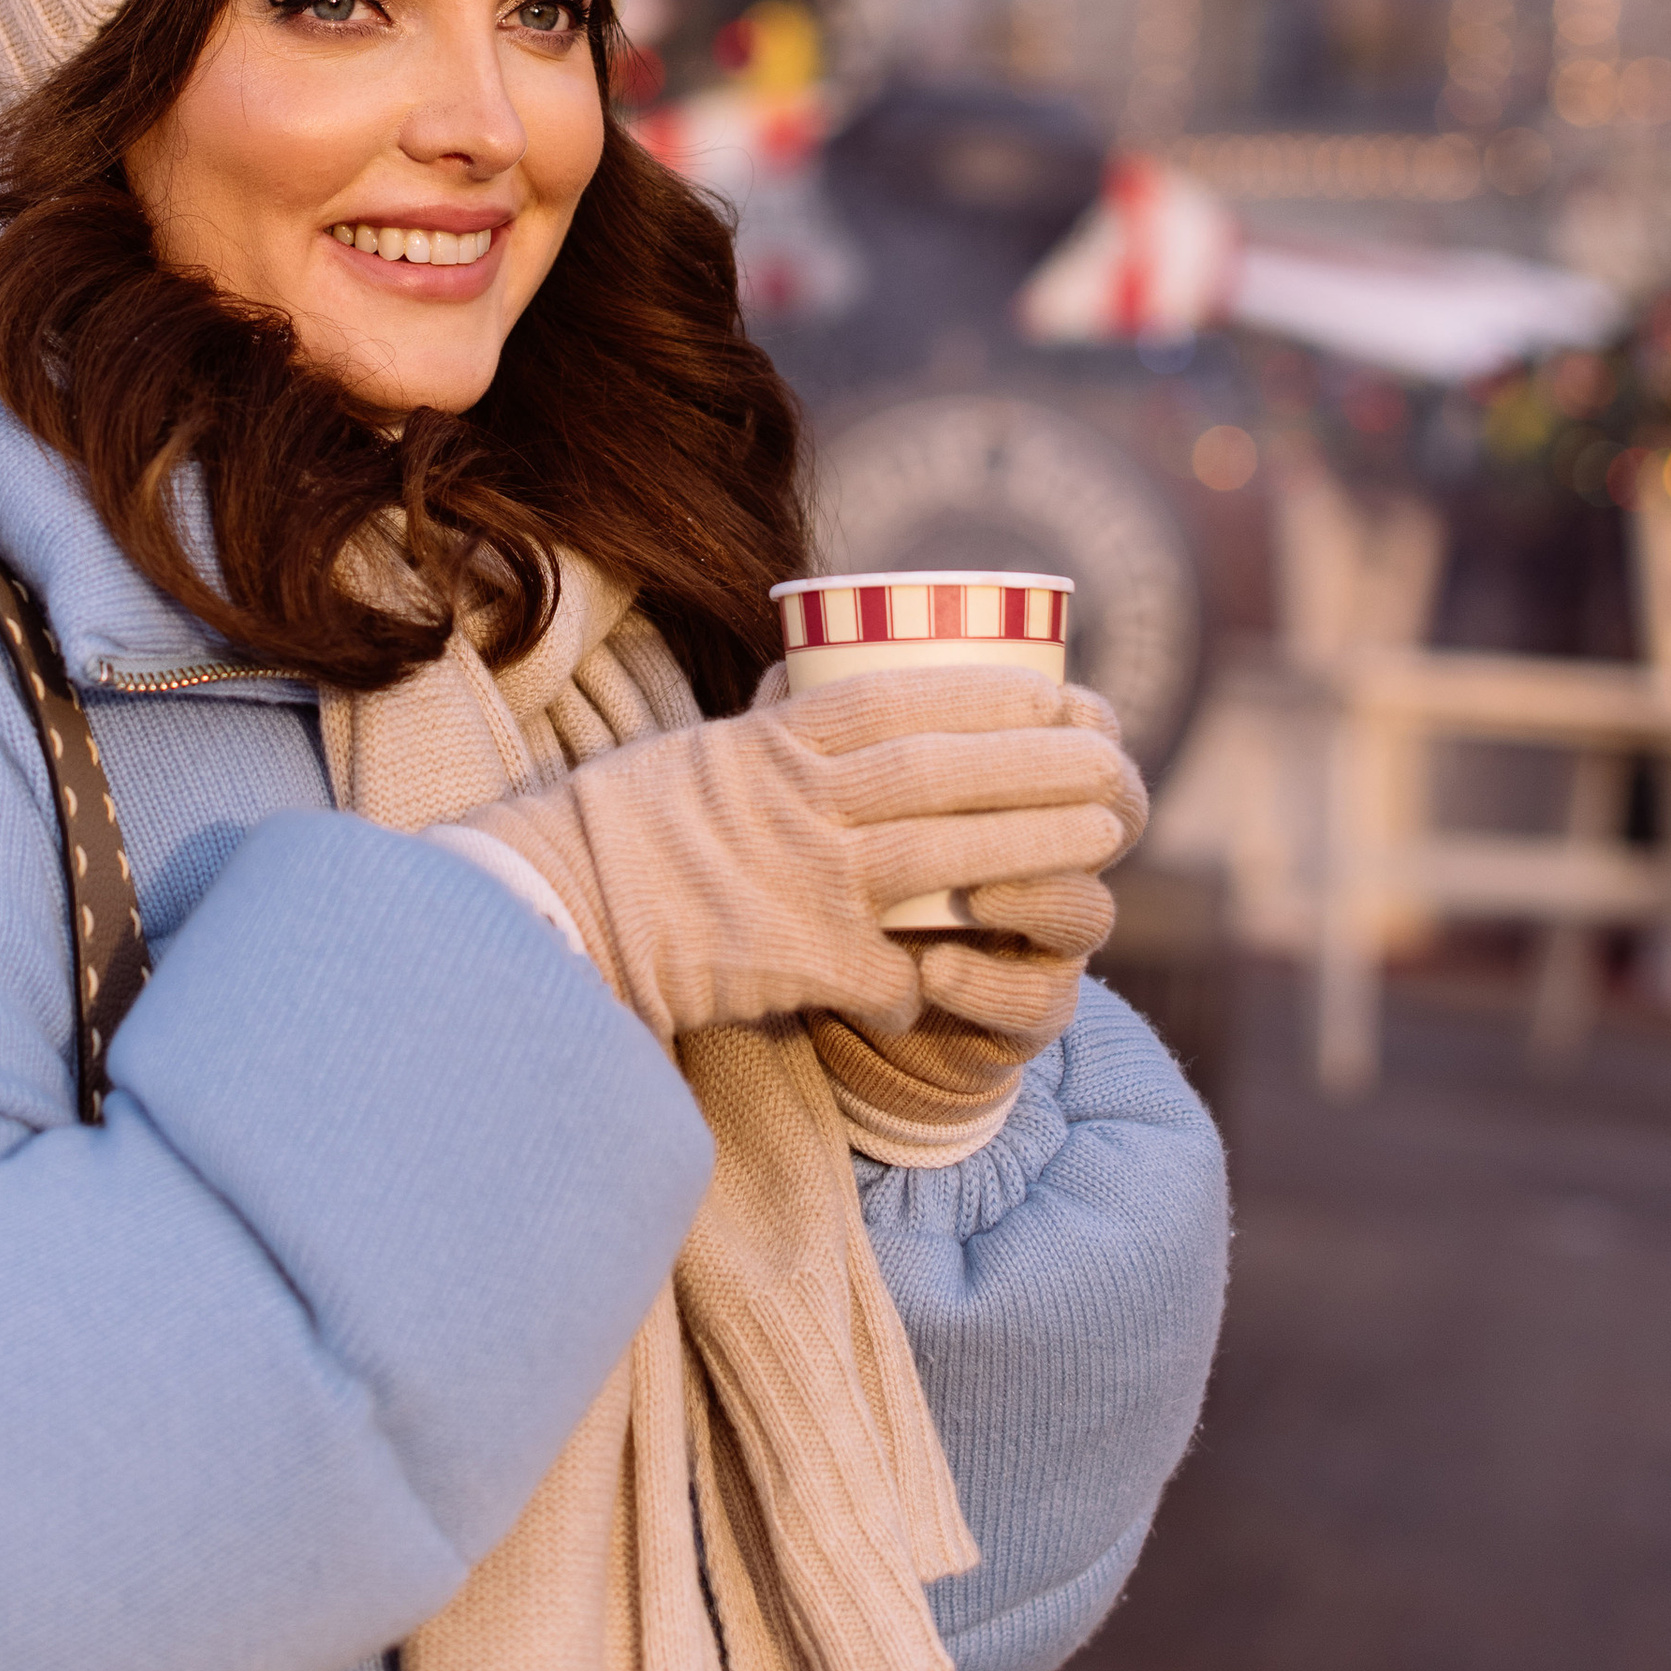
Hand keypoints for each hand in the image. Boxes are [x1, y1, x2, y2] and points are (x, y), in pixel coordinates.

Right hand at [449, 662, 1145, 1049]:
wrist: (550, 916)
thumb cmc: (614, 833)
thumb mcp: (701, 757)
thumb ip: (778, 748)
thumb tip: (843, 723)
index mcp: (770, 745)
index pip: (903, 701)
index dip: (993, 693)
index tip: (1060, 690)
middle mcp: (797, 805)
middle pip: (947, 774)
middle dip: (1043, 764)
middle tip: (1119, 763)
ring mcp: (803, 885)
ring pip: (948, 859)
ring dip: (1035, 844)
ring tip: (1107, 831)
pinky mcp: (802, 965)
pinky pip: (894, 974)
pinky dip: (936, 980)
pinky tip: (972, 980)